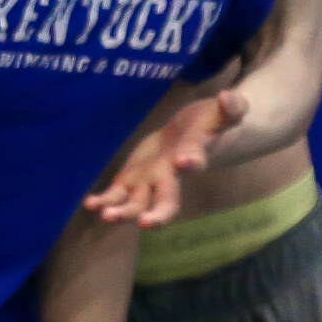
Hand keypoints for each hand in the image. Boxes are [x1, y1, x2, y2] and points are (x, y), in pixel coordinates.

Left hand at [84, 89, 244, 226]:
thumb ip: (231, 108)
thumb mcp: (222, 112)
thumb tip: (228, 97)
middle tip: (147, 223)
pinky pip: (117, 195)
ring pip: (138, 205)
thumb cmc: (210, 123)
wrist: (195, 135)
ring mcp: (150, 182)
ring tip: (106, 217)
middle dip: (158, 214)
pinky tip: (90, 204)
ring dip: (123, 213)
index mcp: (193, 157)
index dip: (191, 161)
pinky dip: (104, 201)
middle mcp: (172, 177)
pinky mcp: (132, 179)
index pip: (194, 161)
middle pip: (167, 201)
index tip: (185, 161)